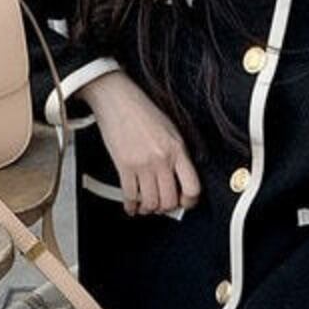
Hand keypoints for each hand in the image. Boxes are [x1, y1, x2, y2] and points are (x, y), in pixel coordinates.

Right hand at [78, 71, 200, 216]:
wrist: (117, 99)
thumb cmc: (142, 111)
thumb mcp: (171, 131)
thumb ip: (177, 156)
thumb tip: (179, 181)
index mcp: (177, 149)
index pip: (192, 187)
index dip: (190, 201)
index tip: (185, 203)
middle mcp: (161, 159)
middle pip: (169, 200)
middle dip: (166, 208)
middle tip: (163, 206)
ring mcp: (143, 164)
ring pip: (150, 202)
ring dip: (148, 209)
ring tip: (147, 206)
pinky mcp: (124, 166)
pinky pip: (130, 196)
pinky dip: (131, 206)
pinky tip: (131, 205)